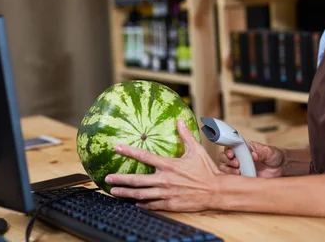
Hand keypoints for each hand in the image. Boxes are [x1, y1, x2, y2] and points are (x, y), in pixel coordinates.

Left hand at [104, 119, 221, 211]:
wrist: (216, 191)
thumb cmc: (206, 170)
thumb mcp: (196, 150)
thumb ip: (186, 135)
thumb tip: (180, 120)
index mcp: (169, 165)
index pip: (144, 157)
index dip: (129, 151)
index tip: (117, 148)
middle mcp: (165, 179)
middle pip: (137, 180)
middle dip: (120, 179)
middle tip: (108, 179)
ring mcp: (166, 193)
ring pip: (141, 195)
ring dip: (126, 193)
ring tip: (114, 192)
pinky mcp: (170, 204)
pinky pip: (152, 205)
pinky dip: (142, 204)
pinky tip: (134, 203)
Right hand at [218, 141, 284, 177]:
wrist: (281, 168)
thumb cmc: (274, 155)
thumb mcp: (269, 152)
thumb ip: (262, 152)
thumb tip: (254, 155)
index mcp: (243, 147)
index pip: (230, 146)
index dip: (227, 150)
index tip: (231, 154)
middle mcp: (239, 157)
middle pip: (223, 157)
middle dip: (227, 160)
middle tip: (236, 163)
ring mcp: (239, 167)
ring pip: (225, 167)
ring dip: (228, 169)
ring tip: (238, 171)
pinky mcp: (242, 177)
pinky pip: (231, 178)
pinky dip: (231, 178)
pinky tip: (238, 178)